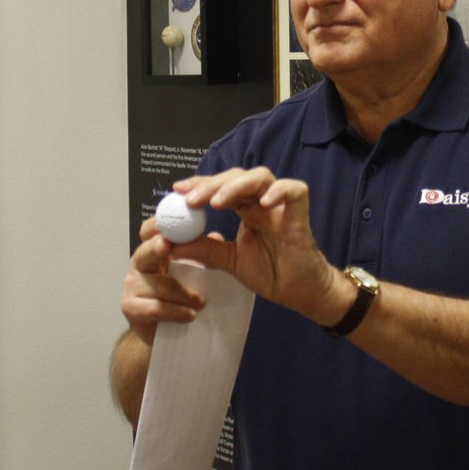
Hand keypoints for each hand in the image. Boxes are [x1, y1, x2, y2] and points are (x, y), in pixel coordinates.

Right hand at [120, 228, 206, 345]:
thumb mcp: (190, 271)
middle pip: (145, 251)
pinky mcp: (131, 308)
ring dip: (182, 293)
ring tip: (202, 301)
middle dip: (156, 247)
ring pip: (158, 285)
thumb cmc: (177, 297)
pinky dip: (175, 312)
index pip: (150, 231)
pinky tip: (190, 315)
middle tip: (168, 245)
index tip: (174, 220)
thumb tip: (215, 236)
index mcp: (153, 251)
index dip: (158, 224)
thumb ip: (200, 252)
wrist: (161, 333)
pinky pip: (155, 308)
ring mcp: (132, 286)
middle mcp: (139, 264)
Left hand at [173, 168, 341, 322]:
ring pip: (261, 177)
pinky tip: (263, 203)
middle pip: (237, 177)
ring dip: (237, 186)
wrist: (299, 292)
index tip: (178, 191)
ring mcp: (281, 206)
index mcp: (246, 209)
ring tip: (217, 203)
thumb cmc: (270, 272)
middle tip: (191, 199)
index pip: (221, 186)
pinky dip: (280, 191)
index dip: (201, 184)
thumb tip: (168, 243)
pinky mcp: (300, 214)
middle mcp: (262, 202)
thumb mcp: (229, 261)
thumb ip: (203, 250)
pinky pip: (295, 190)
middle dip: (212, 184)